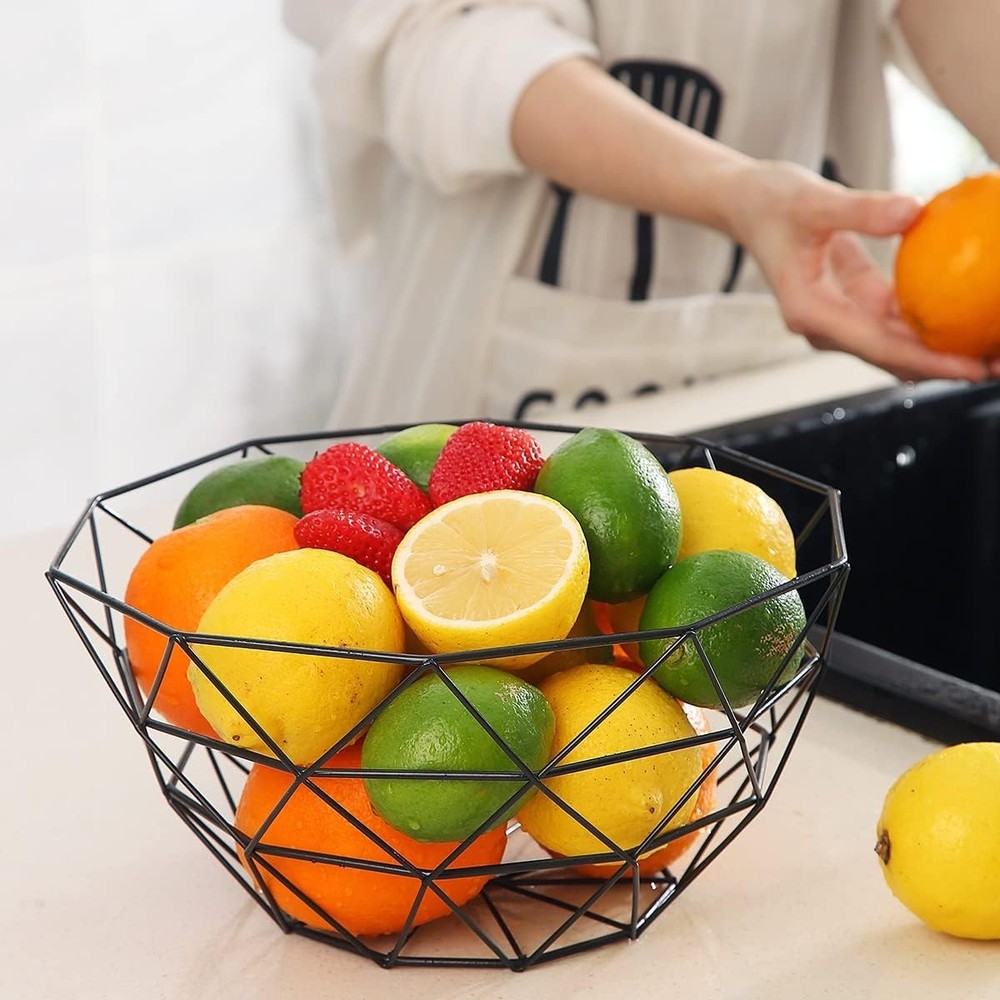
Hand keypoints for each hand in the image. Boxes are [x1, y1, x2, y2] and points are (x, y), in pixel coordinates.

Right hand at [726, 161, 999, 382]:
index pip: (878, 344)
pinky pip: (895, 320)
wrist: (746, 205)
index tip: (971, 366)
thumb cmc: (771, 202)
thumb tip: (917, 211)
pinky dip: (929, 320)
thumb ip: (863, 208)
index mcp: (809, 312)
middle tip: (995, 362)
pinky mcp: (849, 306)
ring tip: (989, 345)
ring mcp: (837, 319)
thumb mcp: (815, 199)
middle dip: (944, 365)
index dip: (928, 360)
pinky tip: (968, 314)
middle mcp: (823, 325)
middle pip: (892, 357)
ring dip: (941, 348)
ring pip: (896, 345)